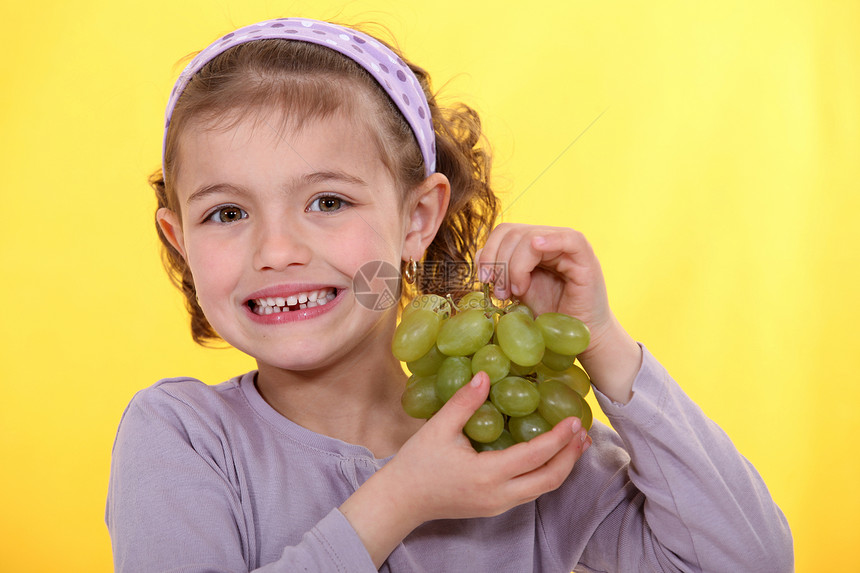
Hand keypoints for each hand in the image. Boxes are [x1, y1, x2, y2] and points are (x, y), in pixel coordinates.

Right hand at [390, 371, 588, 520]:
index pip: (535, 456)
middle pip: (549, 479)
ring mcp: (498, 505)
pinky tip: (548, 458)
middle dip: (570, 456)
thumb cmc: (417, 463)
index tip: (575, 420)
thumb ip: (465, 401)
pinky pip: (529, 492)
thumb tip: (486, 374)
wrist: (400, 500)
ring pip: (541, 489)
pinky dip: (545, 474)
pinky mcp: (494, 507)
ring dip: (561, 467)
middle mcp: (499, 495)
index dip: (559, 438)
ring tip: (575, 445)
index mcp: (488, 474)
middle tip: (583, 433)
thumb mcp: (439, 427)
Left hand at [477, 223, 641, 401]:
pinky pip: (567, 239)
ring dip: (515, 266)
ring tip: (516, 292)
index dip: (488, 252)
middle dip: (498, 263)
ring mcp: (566, 246)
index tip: (482, 280)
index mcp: (531, 245)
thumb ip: (500, 271)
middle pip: (511, 233)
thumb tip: (479, 257)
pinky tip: (537, 249)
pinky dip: (548, 241)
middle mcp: (548, 240)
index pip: (503, 232)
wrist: (578, 335)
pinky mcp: (584, 257)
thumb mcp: (516, 290)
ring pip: (530, 237)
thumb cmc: (549, 313)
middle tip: (500, 292)